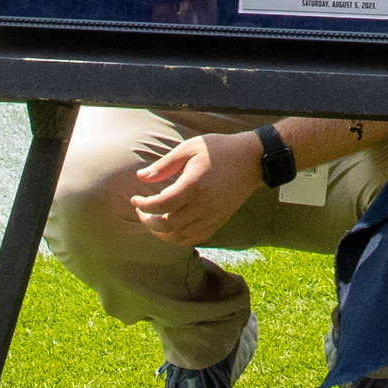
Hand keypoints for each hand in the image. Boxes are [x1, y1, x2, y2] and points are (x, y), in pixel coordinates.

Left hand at [125, 130, 258, 246]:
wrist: (251, 160)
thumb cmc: (218, 150)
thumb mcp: (189, 149)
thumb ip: (164, 165)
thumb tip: (141, 177)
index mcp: (194, 185)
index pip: (161, 205)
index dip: (143, 205)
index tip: (135, 199)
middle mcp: (203, 205)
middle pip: (168, 225)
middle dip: (148, 222)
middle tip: (141, 212)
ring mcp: (213, 215)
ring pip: (180, 237)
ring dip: (162, 234)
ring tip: (153, 222)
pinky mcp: (219, 220)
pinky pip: (196, 238)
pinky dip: (179, 238)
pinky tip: (172, 229)